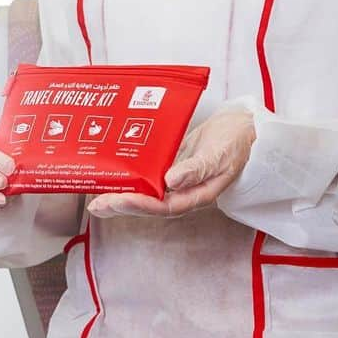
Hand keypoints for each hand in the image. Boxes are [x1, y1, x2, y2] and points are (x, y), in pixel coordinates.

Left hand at [87, 109, 254, 218]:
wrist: (242, 130)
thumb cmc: (235, 144)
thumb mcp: (219, 155)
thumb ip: (196, 169)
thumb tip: (171, 181)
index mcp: (196, 195)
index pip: (164, 206)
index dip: (140, 205)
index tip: (119, 200)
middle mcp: (182, 192)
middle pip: (148, 204)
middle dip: (121, 204)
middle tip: (96, 203)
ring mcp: (174, 182)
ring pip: (144, 193)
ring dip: (120, 195)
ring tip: (94, 196)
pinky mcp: (168, 168)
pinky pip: (146, 177)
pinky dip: (129, 178)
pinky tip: (110, 175)